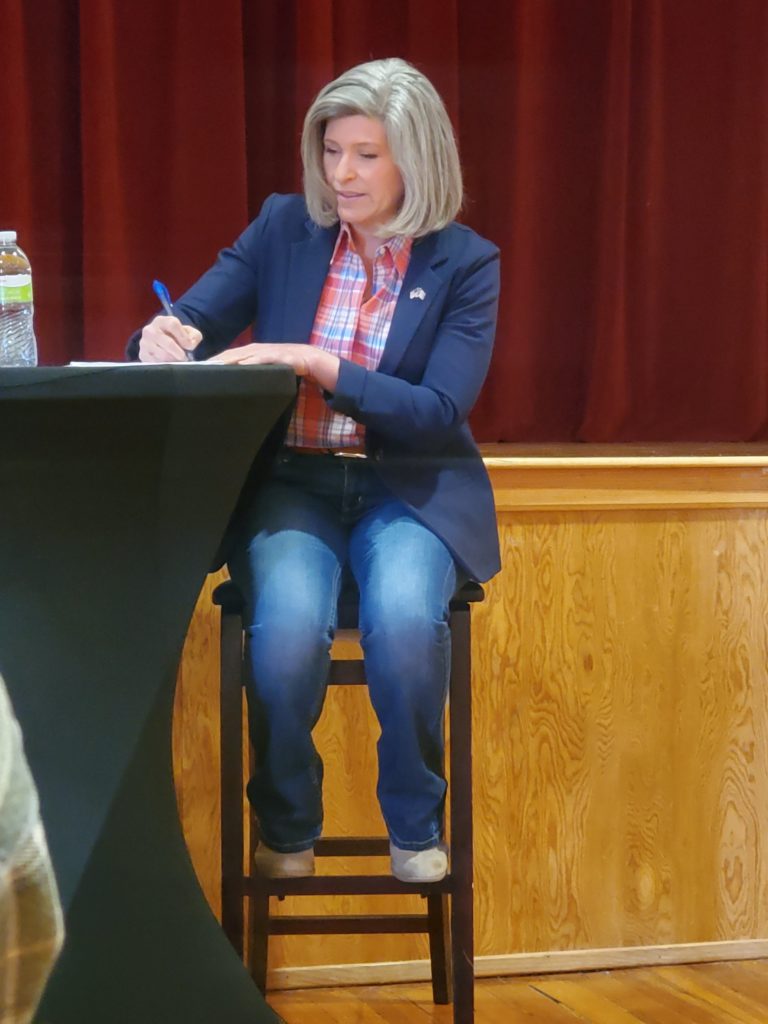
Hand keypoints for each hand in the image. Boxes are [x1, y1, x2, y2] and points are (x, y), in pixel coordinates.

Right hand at [138, 316, 201, 362]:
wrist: (162, 343)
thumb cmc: (177, 337)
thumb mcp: (188, 333)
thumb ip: (194, 336)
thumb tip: (190, 344)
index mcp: (162, 321)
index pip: (173, 325)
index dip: (183, 337)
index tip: (190, 346)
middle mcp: (150, 330)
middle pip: (168, 342)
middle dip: (179, 352)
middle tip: (185, 358)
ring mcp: (144, 343)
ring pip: (162, 355)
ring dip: (173, 361)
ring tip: (178, 361)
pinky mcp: (142, 355)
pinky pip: (156, 363)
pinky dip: (166, 366)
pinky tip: (169, 364)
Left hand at [209, 343, 339, 389]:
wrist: (315, 361)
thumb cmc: (291, 367)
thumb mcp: (270, 371)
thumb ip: (256, 374)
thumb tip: (240, 384)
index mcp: (254, 352)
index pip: (230, 356)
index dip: (215, 361)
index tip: (199, 369)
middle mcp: (258, 349)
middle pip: (232, 353)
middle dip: (216, 360)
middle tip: (199, 369)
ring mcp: (268, 351)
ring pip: (243, 354)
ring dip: (228, 360)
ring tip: (214, 366)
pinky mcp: (279, 356)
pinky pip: (262, 359)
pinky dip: (250, 362)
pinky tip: (240, 366)